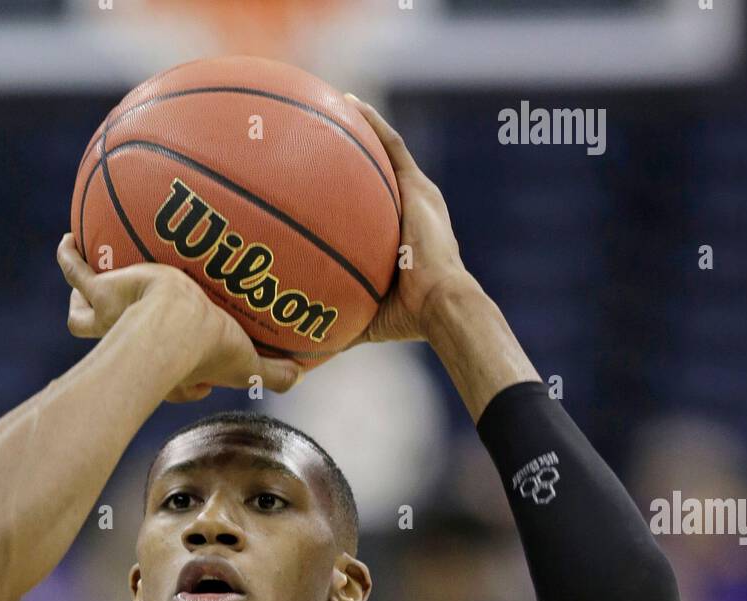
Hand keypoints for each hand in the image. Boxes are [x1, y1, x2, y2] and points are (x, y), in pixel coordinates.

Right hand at [57, 235, 303, 402]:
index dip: (183, 386)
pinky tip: (69, 238)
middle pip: (110, 345)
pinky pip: (76, 270)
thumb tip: (299, 377)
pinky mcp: (101, 291)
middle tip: (119, 325)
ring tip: (84, 283)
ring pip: (81, 317)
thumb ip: (272, 371)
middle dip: (111, 338)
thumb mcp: (247, 363)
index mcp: (164, 365)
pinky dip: (70, 256)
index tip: (199, 384)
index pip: (167, 381)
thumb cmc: (210, 349)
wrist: (176, 325)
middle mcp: (128, 343)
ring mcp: (109, 318)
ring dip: (81, 304)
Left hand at [342, 96, 474, 346]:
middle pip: (380, 173)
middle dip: (354, 153)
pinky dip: (372, 125)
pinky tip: (349, 103)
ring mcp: (418, 196)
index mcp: (404, 236)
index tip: (325, 181)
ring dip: (361, 128)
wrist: (442, 305)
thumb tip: (303, 351)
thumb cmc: (410, 319)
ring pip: (385, 152)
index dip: (352, 192)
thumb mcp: (366, 319)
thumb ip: (338, 323)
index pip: (376, 206)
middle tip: (322, 135)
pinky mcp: (419, 188)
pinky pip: (392, 147)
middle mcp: (414, 209)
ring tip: (332, 106)